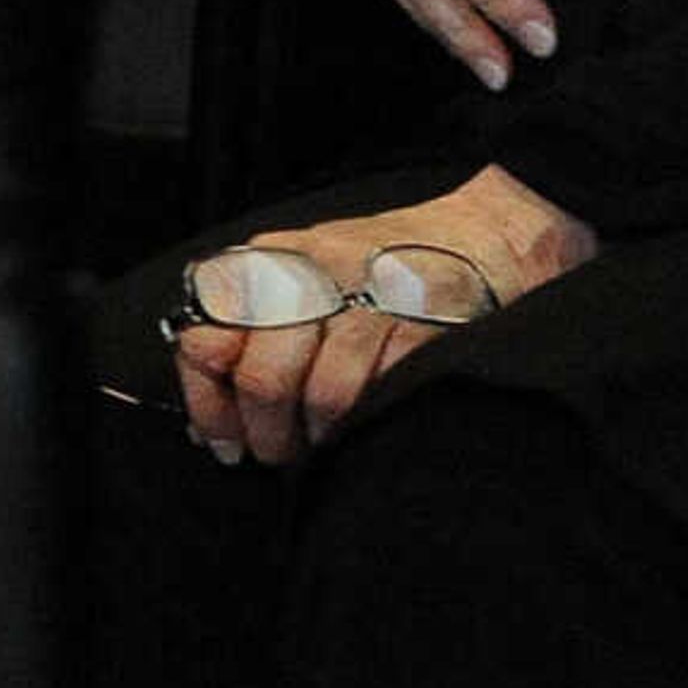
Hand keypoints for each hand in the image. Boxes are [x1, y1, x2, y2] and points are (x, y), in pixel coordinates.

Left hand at [170, 167, 594, 468]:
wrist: (480, 235)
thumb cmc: (380, 268)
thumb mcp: (302, 277)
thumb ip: (253, 335)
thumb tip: (208, 423)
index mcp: (271, 259)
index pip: (207, 335)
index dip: (207, 400)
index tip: (221, 438)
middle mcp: (312, 272)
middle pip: (262, 375)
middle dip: (263, 434)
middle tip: (273, 452)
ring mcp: (368, 297)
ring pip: (318, 394)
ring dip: (311, 440)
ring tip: (315, 444)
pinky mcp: (419, 325)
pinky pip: (372, 394)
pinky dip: (356, 425)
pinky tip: (356, 425)